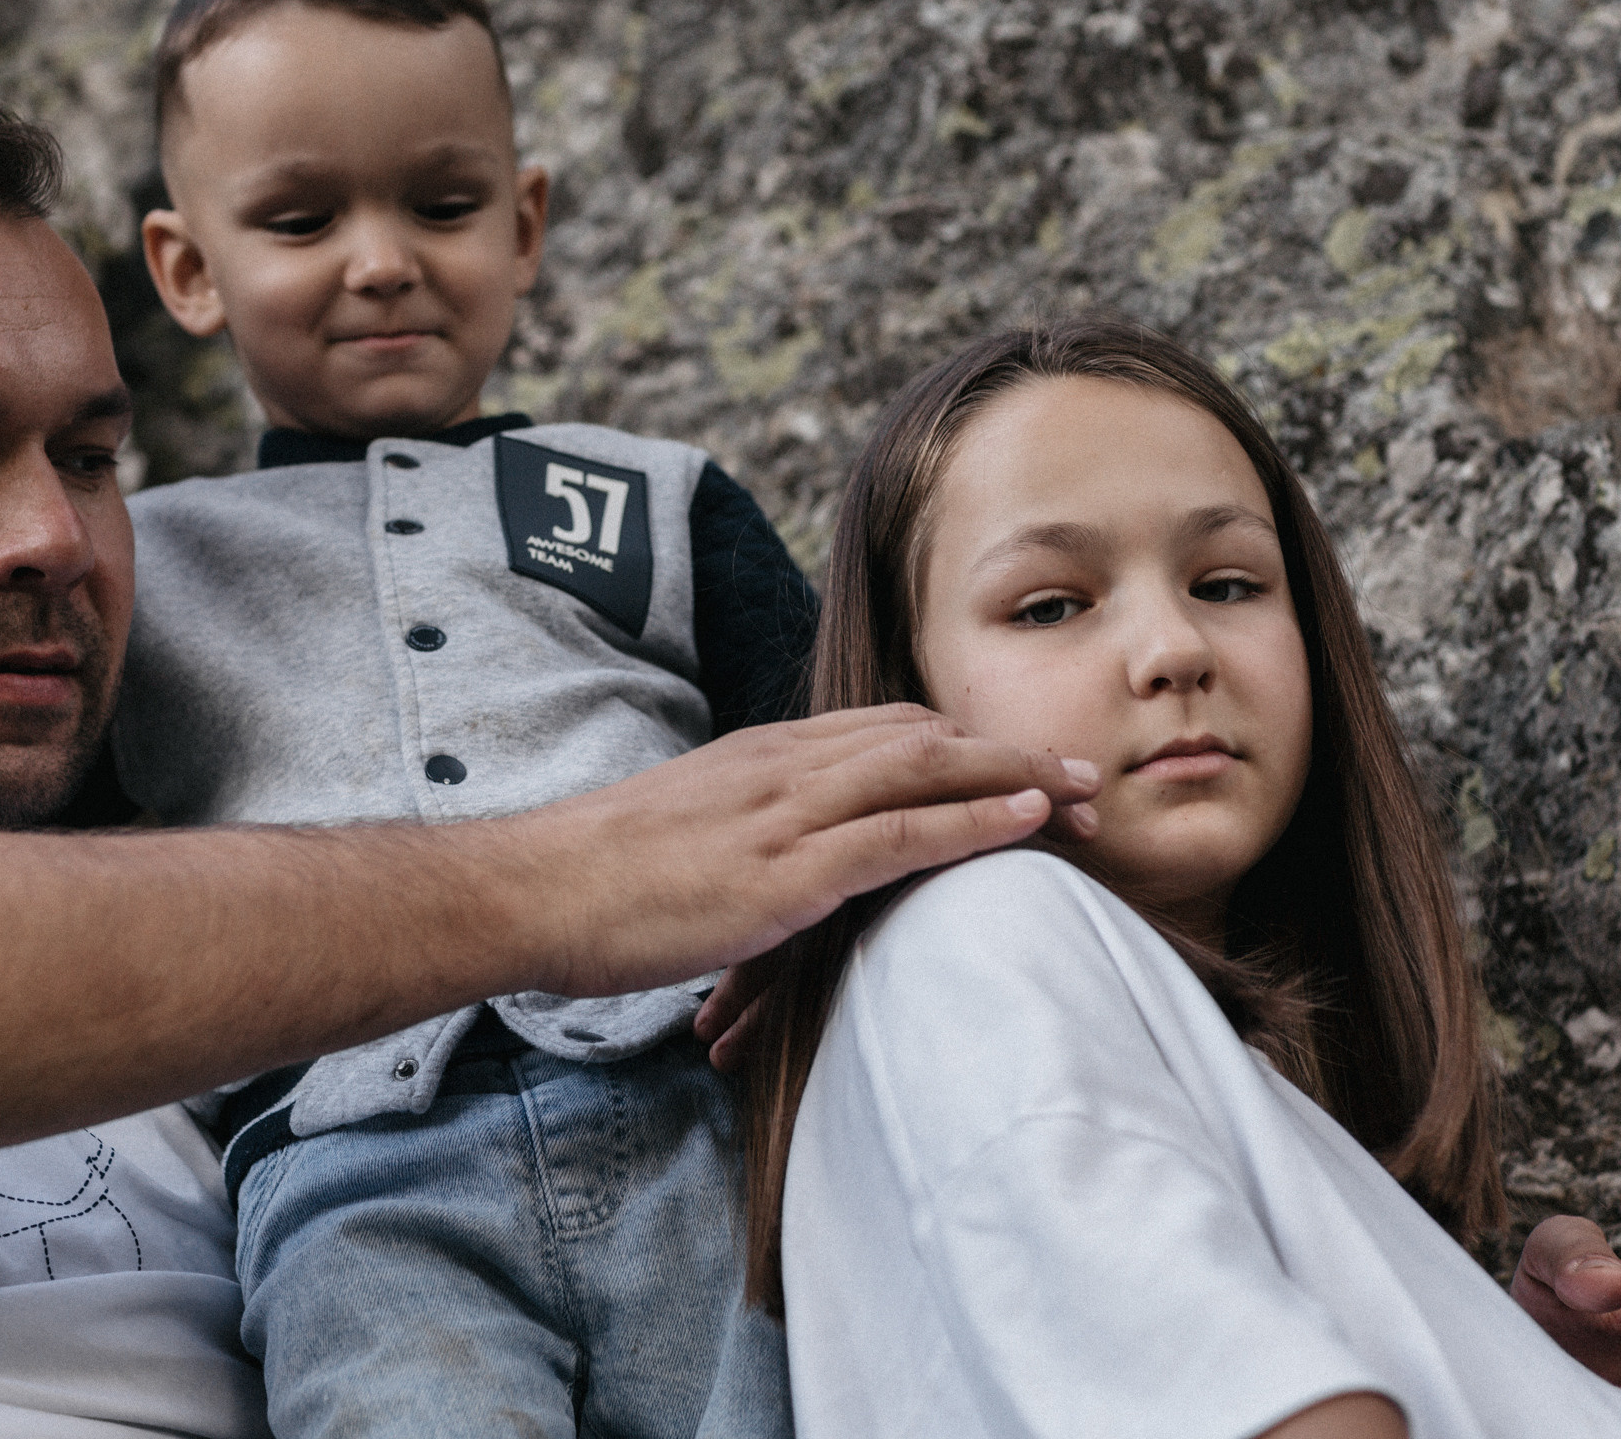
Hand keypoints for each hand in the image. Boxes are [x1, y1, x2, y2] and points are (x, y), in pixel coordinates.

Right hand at [526, 703, 1099, 1001]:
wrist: (531, 890)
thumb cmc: (592, 880)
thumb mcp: (677, 837)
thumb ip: (737, 835)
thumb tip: (772, 866)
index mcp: (760, 757)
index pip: (883, 730)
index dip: (961, 745)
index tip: (1019, 764)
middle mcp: (783, 766)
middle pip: (923, 737)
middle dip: (1011, 753)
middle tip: (1087, 777)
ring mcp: (786, 813)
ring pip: (928, 771)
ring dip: (1018, 777)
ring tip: (1089, 794)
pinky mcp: (784, 871)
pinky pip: (900, 833)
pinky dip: (974, 820)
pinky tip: (1028, 821)